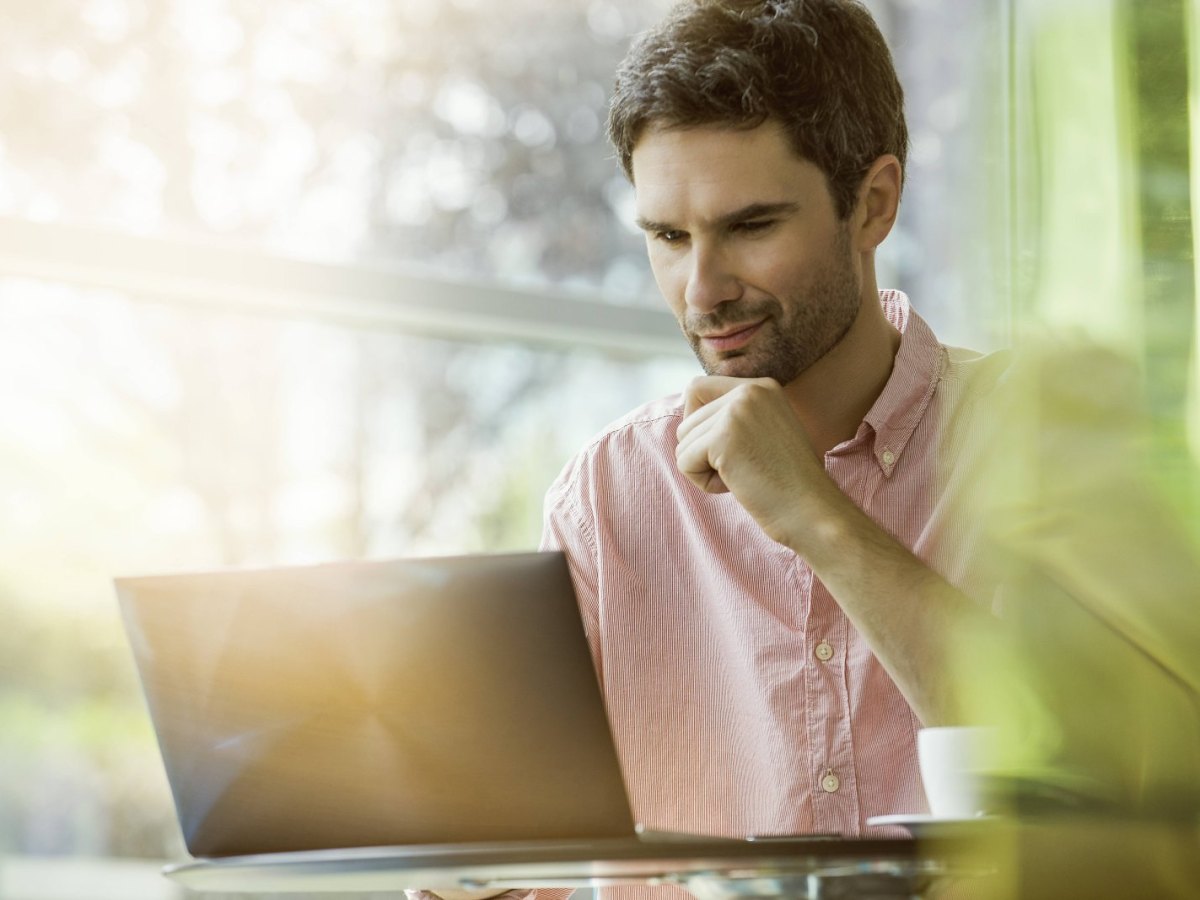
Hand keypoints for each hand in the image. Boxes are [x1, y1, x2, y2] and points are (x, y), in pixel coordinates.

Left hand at [675, 376, 839, 548]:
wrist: (812, 511)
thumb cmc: (788, 483)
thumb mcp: (765, 433)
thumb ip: (735, 417)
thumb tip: (687, 411)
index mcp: (762, 387)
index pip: (698, 388)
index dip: (696, 421)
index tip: (719, 448)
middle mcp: (750, 391)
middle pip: (687, 419)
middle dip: (703, 453)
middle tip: (743, 470)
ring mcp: (736, 411)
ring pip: (683, 442)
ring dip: (704, 469)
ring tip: (743, 477)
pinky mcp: (723, 438)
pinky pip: (684, 462)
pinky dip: (703, 483)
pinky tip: (736, 486)